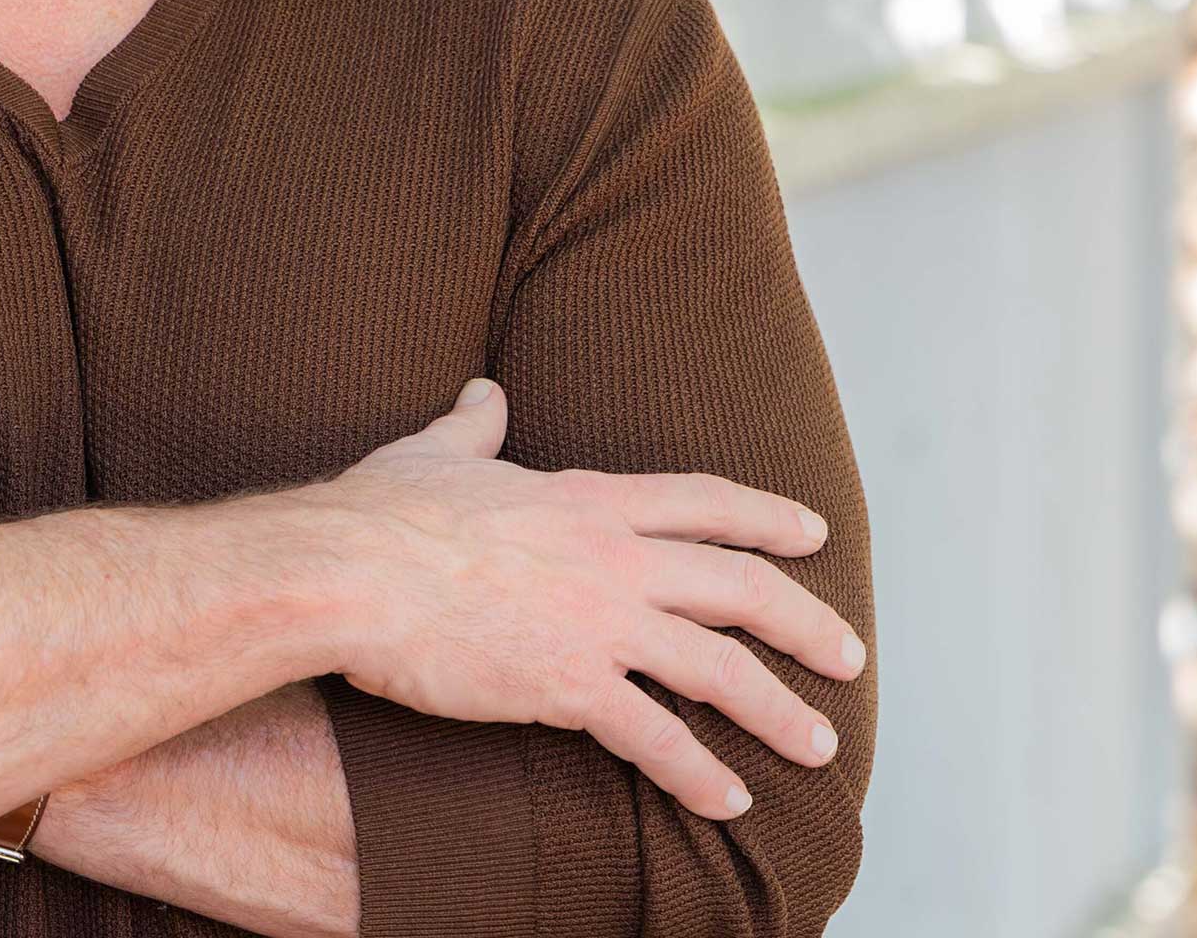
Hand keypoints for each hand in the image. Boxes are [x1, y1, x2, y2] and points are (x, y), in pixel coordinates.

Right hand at [301, 379, 864, 822]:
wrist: (347, 571)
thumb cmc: (379, 512)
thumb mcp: (433, 453)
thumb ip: (473, 426)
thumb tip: (486, 393)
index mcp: (588, 498)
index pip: (705, 502)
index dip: (768, 516)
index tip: (815, 534)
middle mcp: (613, 556)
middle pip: (741, 586)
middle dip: (806, 622)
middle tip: (849, 656)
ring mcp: (598, 621)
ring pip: (720, 667)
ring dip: (778, 709)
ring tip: (817, 745)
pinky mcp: (570, 684)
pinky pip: (655, 737)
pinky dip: (699, 774)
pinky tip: (729, 802)